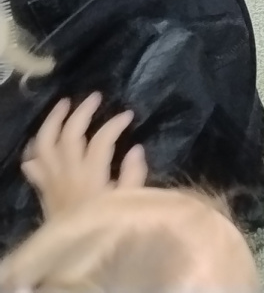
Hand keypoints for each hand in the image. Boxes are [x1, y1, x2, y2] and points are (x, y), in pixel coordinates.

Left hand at [22, 93, 146, 219]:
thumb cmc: (104, 230)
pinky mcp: (43, 189)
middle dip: (82, 112)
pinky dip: (35, 148)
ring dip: (53, 120)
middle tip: (95, 97)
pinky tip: (43, 138)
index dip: (114, 124)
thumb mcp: (126, 206)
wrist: (72, 261)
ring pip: (44, 144)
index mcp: (90, 178)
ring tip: (65, 104)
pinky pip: (32, 163)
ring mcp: (51, 181)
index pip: (100, 140)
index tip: (128, 115)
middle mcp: (67, 175)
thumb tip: (136, 149)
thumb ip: (133, 177)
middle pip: (68, 135)